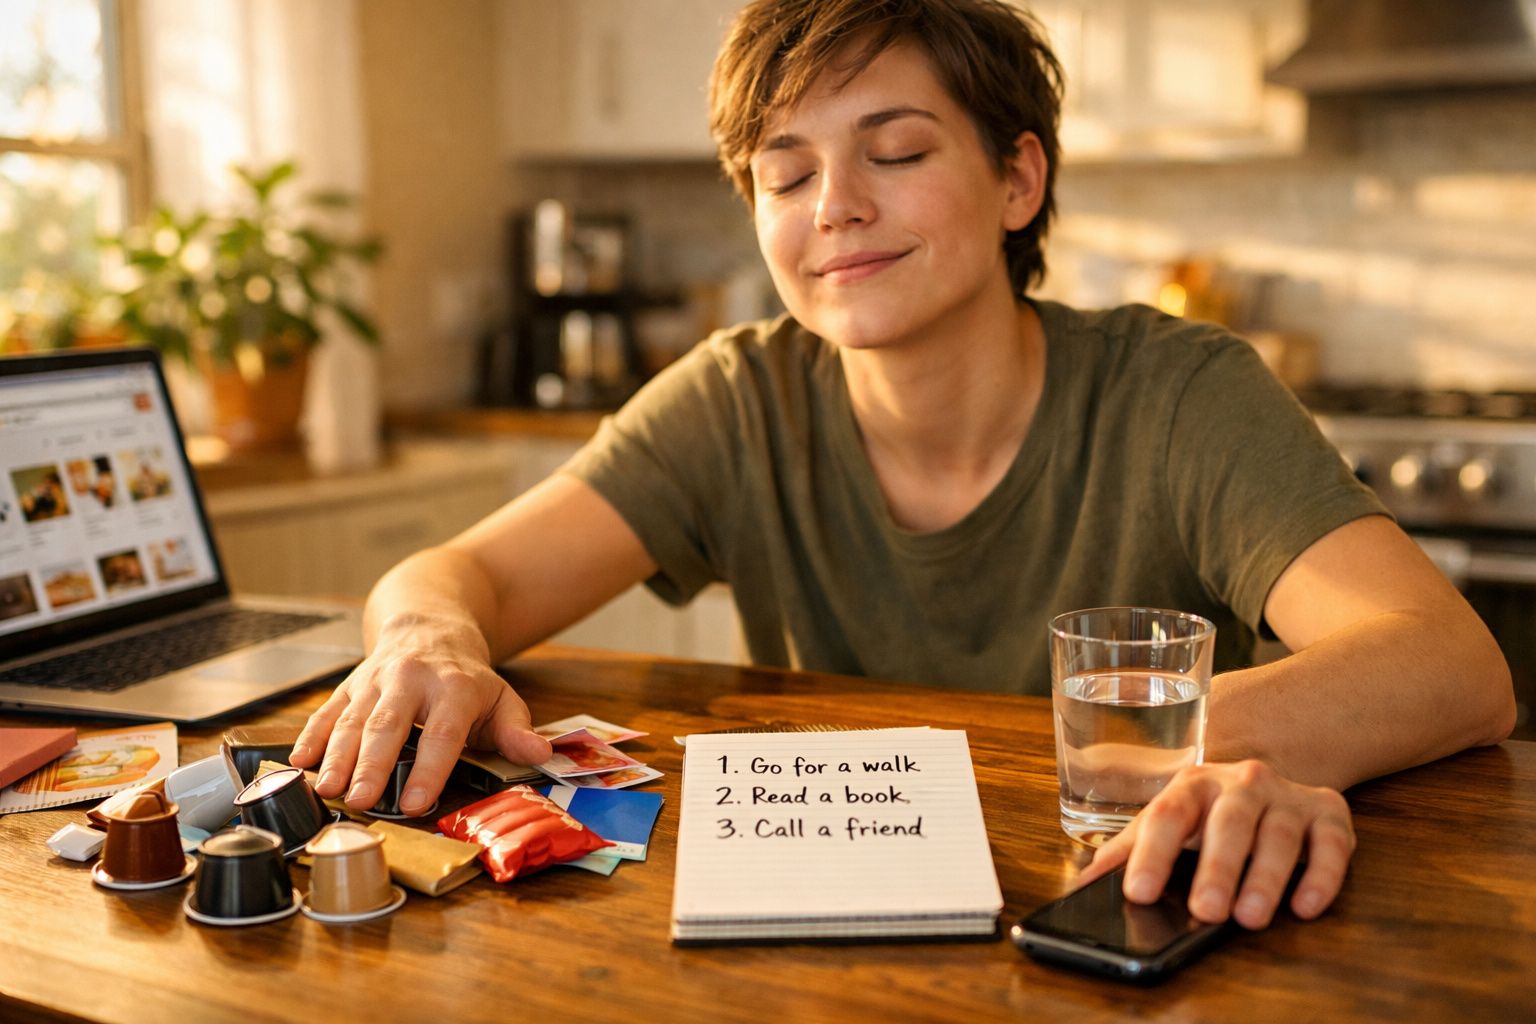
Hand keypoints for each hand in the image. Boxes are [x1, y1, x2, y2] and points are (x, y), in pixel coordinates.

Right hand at [288, 630, 551, 815]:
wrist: (429, 628)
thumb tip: (539, 754)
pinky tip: (298, 763)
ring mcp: (375, 680)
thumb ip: (516, 730)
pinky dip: (311, 737)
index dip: (429, 769)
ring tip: (326, 790)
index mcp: (454, 687)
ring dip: (336, 757)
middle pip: (389, 724)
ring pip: (352, 719)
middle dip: (372, 765)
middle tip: (358, 800)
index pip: (442, 733)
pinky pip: (327, 711)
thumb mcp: (501, 699)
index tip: (414, 803)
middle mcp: (411, 680)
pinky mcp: (349, 684)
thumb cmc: (467, 678)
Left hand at [1075, 759, 1354, 929]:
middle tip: (1205, 911)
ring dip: (1265, 878)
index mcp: (1192, 786)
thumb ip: (1128, 852)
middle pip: (1228, 823)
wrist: (1267, 780)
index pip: (1166, 817)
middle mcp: (1241, 783)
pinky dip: (1321, 875)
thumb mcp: (1167, 824)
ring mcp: (1286, 796)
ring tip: (1250, 917)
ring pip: (1278, 835)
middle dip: (1217, 868)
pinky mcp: (1329, 812)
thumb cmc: (1207, 815)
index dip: (1150, 855)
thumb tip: (1084, 886)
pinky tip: (1305, 905)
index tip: (1138, 893)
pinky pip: (1331, 843)